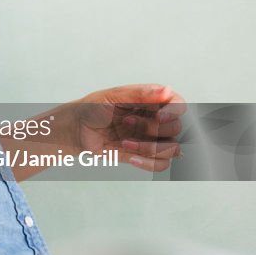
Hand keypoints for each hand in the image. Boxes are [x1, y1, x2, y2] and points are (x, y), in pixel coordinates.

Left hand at [68, 83, 186, 172]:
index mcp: (151, 101)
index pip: (179, 105)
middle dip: (152, 129)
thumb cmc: (93, 108)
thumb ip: (140, 94)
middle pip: (176, 129)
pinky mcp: (144, 155)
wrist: (76, 130)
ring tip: (125, 142)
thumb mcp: (113, 96)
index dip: (174, 112)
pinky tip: (130, 156)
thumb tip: (167, 90)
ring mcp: (151, 139)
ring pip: (173, 149)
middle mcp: (155, 119)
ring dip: (150, 148)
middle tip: (126, 122)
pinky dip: (148, 163)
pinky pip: (161, 164)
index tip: (159, 116)